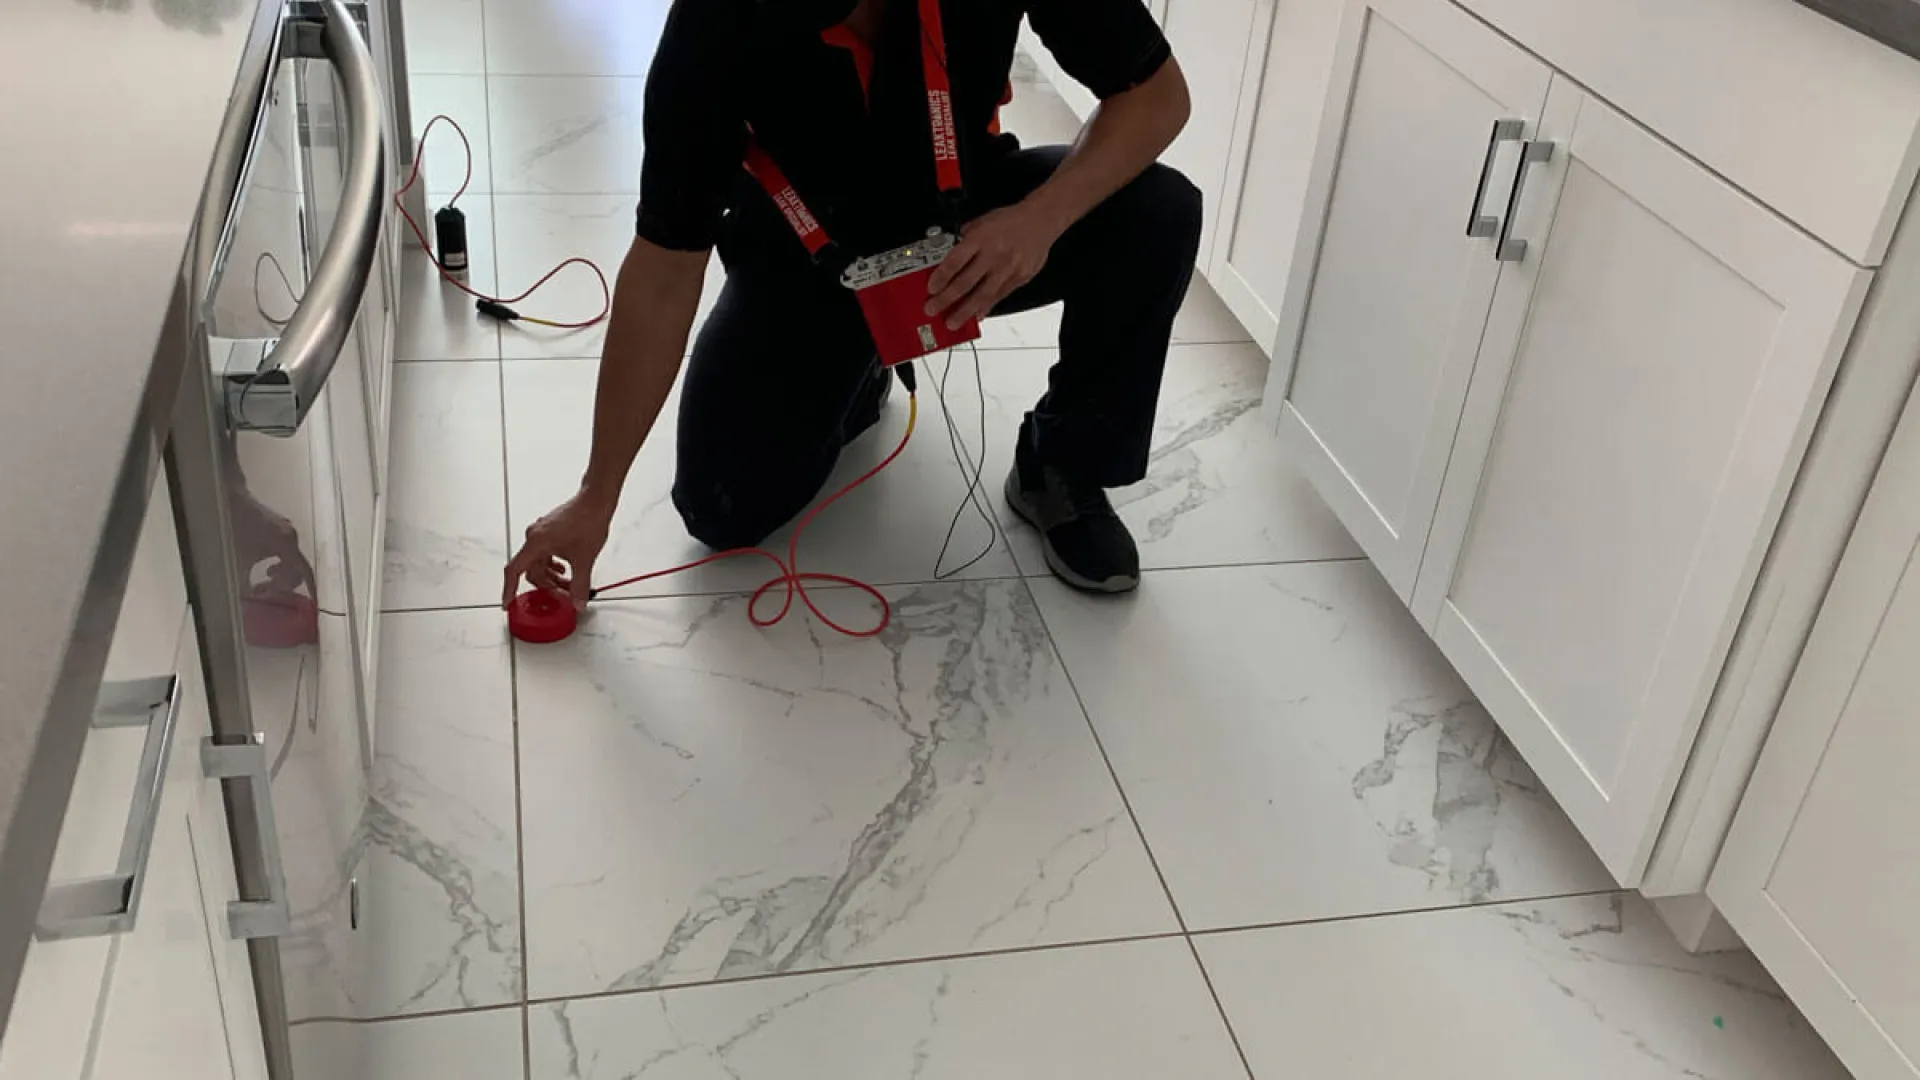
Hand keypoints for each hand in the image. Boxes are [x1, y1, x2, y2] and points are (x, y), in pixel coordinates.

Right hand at [503, 489, 616, 611]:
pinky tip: (566, 569)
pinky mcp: (549, 530)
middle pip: (530, 570)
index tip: (508, 603)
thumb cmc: (587, 519)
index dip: (509, 590)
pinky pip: (545, 553)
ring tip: (568, 584)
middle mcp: (534, 536)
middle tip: (561, 595)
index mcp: (535, 542)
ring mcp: (541, 532)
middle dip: (545, 586)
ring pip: (539, 562)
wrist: (596, 500)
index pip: (514, 571)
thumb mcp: (584, 559)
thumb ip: (580, 585)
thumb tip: (578, 603)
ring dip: (551, 576)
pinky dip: (553, 565)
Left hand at [925, 204, 1060, 329]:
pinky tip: (976, 315)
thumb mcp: (982, 221)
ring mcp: (1007, 269)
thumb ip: (966, 239)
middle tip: (933, 309)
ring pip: (982, 295)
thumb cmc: (1011, 220)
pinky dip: (986, 307)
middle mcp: (993, 255)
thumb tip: (953, 255)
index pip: (955, 261)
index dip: (941, 278)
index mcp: (980, 238)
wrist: (1042, 220)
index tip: (930, 290)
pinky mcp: (1019, 278)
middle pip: (965, 282)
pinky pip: (999, 296)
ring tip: (953, 322)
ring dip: (965, 311)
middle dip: (946, 299)